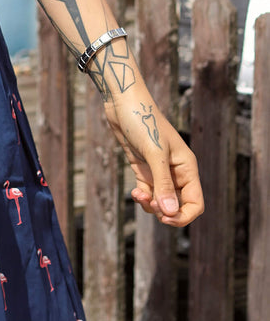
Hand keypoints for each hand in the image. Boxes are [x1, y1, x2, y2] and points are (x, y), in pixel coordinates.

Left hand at [103, 94, 203, 226]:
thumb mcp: (155, 154)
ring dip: (150, 204)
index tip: (165, 217)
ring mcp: (159, 171)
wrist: (123, 103)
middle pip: (178, 205)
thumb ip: (163, 184)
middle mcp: (177, 172)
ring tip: (138, 195)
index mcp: (188, 168)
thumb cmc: (143, 122)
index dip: (183, 215)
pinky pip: (148, 192)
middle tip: (148, 201)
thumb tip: (170, 213)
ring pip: (161, 201)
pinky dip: (142, 197)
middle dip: (163, 210)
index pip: (195, 203)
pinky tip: (134, 192)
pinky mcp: (144, 168)